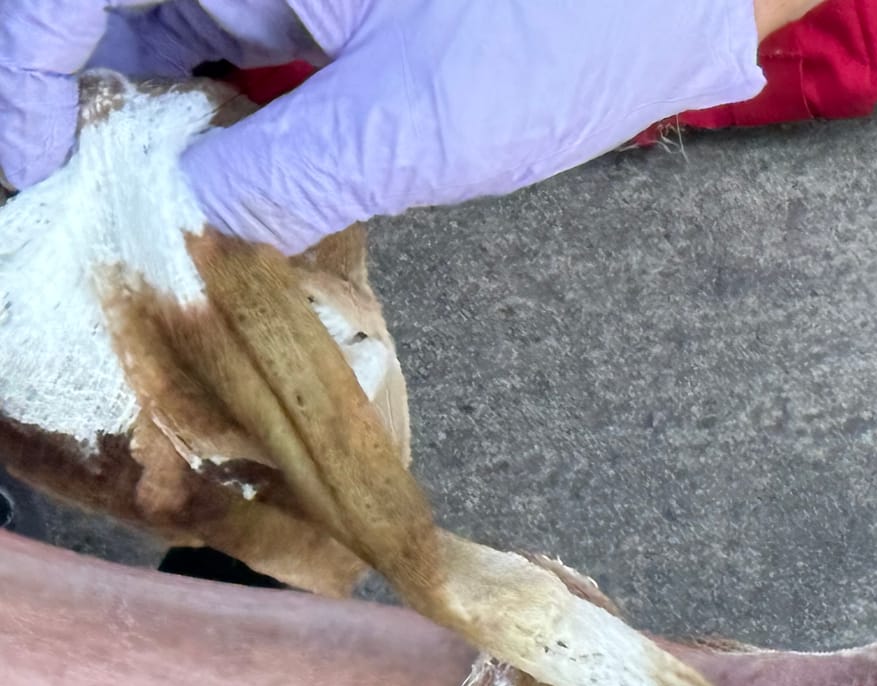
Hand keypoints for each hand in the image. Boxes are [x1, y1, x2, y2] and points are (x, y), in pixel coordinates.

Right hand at [0, 0, 768, 252]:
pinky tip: (209, 185)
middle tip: (71, 213)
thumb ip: (282, 175)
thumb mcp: (418, 122)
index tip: (33, 174)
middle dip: (66, 100)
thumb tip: (183, 225)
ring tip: (131, 217)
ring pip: (153, 20)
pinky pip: (217, 31)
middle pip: (94, 0)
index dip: (20, 71)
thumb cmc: (574, 23)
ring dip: (129, 111)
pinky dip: (199, 106)